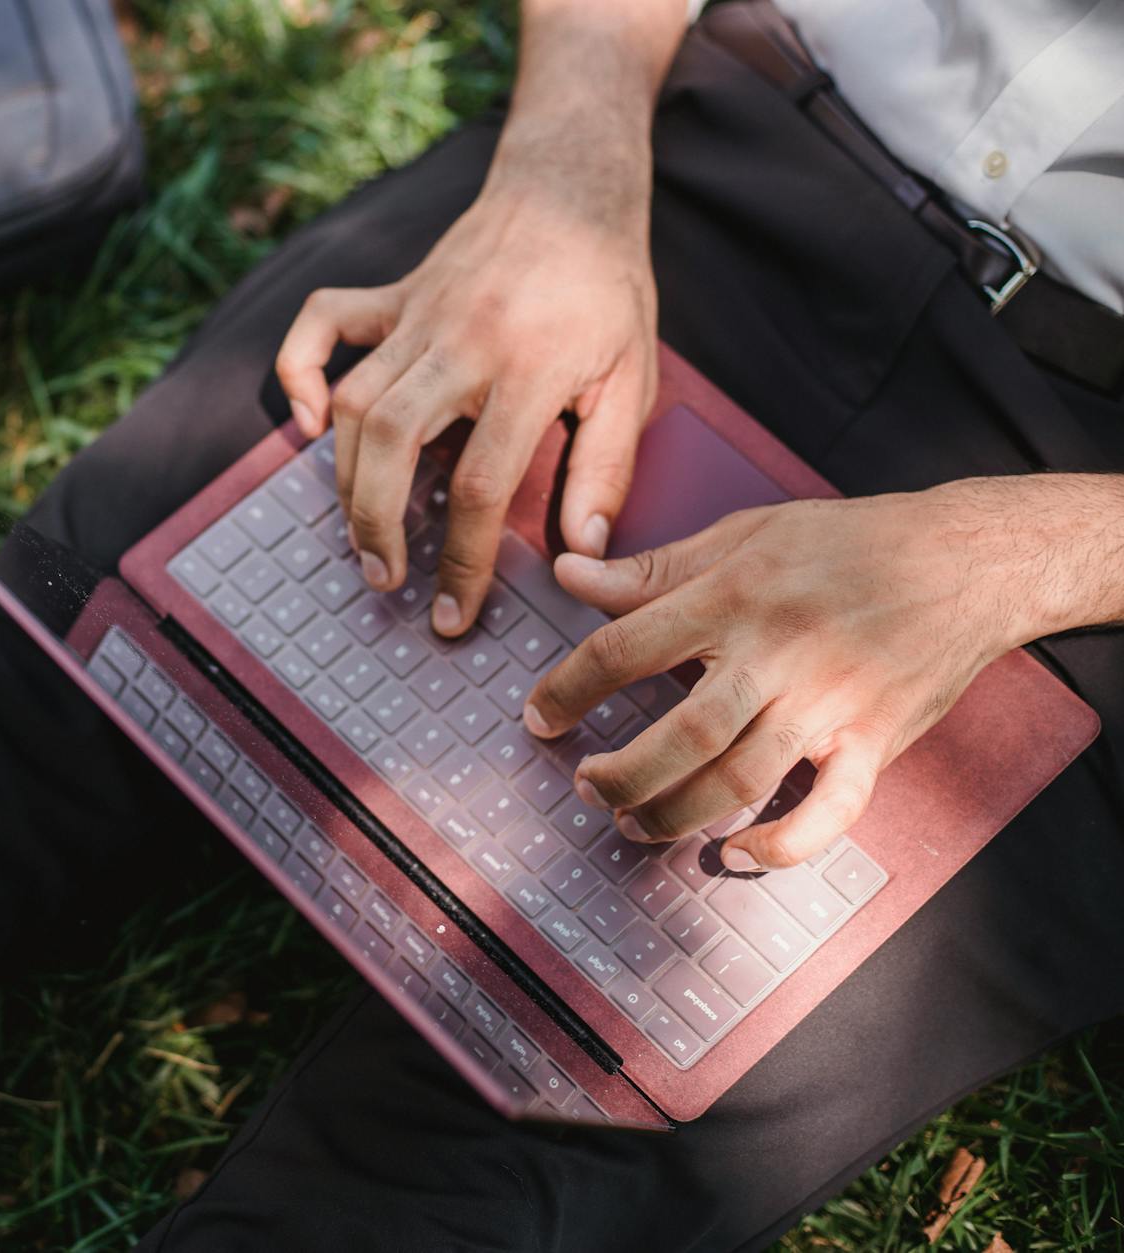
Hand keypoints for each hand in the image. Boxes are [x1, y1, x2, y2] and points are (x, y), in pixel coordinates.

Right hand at [274, 135, 658, 637]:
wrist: (570, 188)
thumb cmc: (606, 292)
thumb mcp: (633, 380)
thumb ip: (605, 469)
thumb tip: (582, 552)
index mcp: (527, 369)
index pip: (481, 485)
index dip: (464, 562)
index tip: (455, 615)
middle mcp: (460, 341)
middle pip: (392, 442)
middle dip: (377, 523)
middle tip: (386, 577)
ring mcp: (415, 313)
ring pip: (353, 401)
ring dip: (345, 476)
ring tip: (362, 532)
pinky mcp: (389, 294)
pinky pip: (320, 324)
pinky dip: (298, 371)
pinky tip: (312, 424)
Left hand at [522, 482, 1062, 869]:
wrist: (969, 558)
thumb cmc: (845, 543)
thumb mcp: (742, 534)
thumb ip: (652, 569)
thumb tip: (568, 574)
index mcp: (732, 597)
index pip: (624, 649)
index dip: (568, 689)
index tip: (538, 718)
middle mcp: (776, 656)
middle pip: (680, 735)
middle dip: (620, 775)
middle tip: (587, 787)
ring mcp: (828, 705)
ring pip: (739, 781)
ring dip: (676, 816)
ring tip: (635, 824)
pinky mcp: (874, 743)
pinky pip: (830, 814)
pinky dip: (782, 846)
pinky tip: (738, 852)